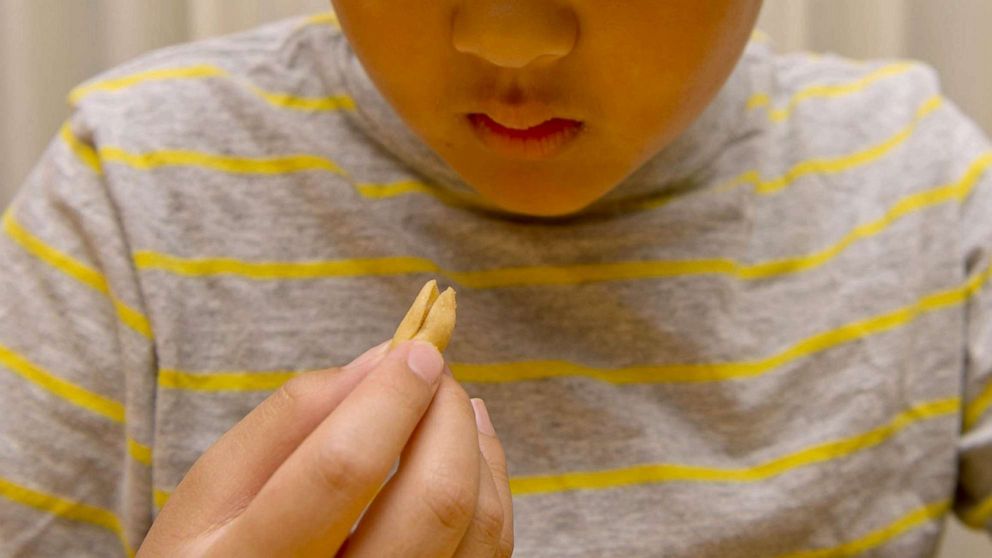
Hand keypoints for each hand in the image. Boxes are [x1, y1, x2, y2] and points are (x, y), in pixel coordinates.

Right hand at [138, 340, 513, 556]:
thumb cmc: (215, 548)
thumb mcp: (216, 486)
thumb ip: (291, 416)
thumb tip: (382, 359)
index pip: (344, 469)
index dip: (391, 399)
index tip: (416, 349)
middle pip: (432, 503)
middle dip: (447, 416)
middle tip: (435, 370)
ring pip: (477, 528)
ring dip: (477, 445)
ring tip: (452, 402)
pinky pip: (489, 551)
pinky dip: (491, 486)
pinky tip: (466, 448)